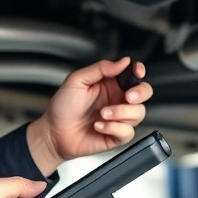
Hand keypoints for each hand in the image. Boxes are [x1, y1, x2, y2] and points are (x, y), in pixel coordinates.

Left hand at [28, 57, 153, 172]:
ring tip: (102, 114)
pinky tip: (98, 126)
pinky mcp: (117, 135)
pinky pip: (128, 132)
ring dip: (120, 113)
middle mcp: (117, 99)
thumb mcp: (77, 80)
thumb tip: (123, 61)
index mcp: (110, 84)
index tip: (137, 71)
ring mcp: (119, 118)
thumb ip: (101, 68)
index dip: (139, 70)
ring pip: (138, 113)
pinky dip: (113, 128)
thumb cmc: (62, 107)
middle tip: (128, 97)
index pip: (132, 74)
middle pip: (144, 92)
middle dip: (140, 93)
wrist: (54, 133)